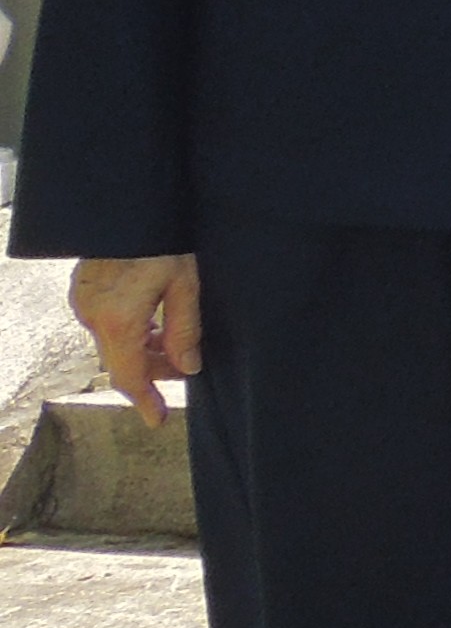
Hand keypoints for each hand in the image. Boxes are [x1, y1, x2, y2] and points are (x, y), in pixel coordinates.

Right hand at [69, 255, 200, 426]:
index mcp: (119, 321)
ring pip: (114, 344)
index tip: (159, 420)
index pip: (130, 376)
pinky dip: (130, 332)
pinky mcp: (83, 292)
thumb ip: (185, 330)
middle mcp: (94, 317)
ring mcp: (84, 304)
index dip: (146, 400)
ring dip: (142, 350)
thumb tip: (188, 368)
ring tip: (173, 343)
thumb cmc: (162, 241)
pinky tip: (152, 322)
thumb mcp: (184, 284)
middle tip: (183, 368)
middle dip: (153, 370)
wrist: (127, 207)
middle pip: (123, 362)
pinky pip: (106, 325)